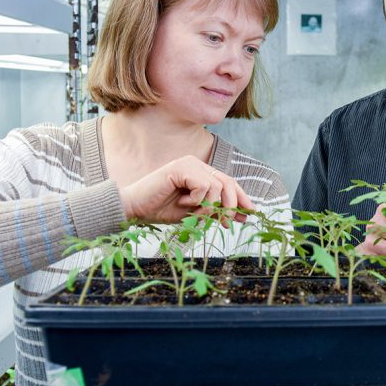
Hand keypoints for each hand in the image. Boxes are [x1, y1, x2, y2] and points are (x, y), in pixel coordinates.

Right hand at [118, 155, 254, 225]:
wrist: (134, 209)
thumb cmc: (160, 210)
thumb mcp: (193, 213)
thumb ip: (214, 211)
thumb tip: (240, 215)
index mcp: (200, 173)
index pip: (228, 182)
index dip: (241, 197)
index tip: (250, 213)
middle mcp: (197, 164)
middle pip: (228, 182)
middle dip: (231, 205)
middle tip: (227, 223)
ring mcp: (189, 163)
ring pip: (217, 186)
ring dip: (208, 206)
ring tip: (192, 212)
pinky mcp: (182, 167)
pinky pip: (204, 186)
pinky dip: (197, 200)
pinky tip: (182, 202)